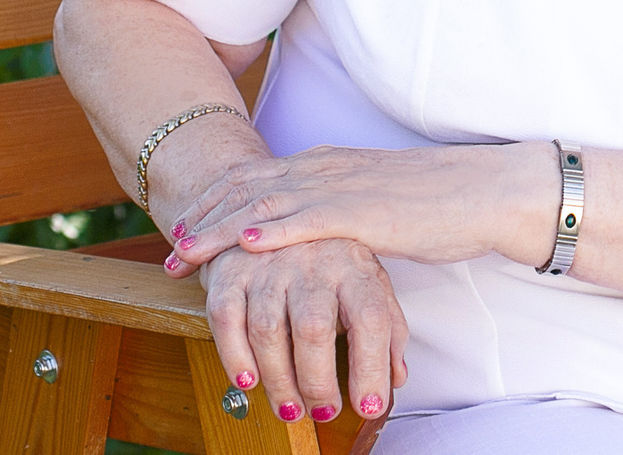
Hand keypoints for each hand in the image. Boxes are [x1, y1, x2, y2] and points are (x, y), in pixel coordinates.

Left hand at [167, 143, 553, 273]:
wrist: (485, 189)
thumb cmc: (439, 202)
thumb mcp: (374, 200)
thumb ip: (338, 209)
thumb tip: (313, 234)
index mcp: (328, 163)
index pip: (256, 176)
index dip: (215, 201)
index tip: (186, 226)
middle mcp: (327, 167)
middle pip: (247, 186)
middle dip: (203, 216)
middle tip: (170, 245)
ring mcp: (343, 185)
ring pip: (266, 201)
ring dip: (220, 228)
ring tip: (187, 249)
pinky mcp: (365, 210)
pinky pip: (309, 219)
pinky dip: (272, 229)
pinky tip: (246, 244)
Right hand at [197, 237, 406, 427]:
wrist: (272, 210)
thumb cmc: (327, 256)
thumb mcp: (367, 283)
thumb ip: (388, 329)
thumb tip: (396, 377)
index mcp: (354, 266)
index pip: (370, 318)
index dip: (372, 367)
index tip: (370, 405)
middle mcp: (313, 262)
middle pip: (315, 328)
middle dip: (319, 382)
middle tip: (324, 411)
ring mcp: (269, 265)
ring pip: (268, 330)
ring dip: (278, 380)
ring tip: (290, 409)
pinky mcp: (230, 271)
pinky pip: (226, 319)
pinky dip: (234, 356)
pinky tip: (248, 380)